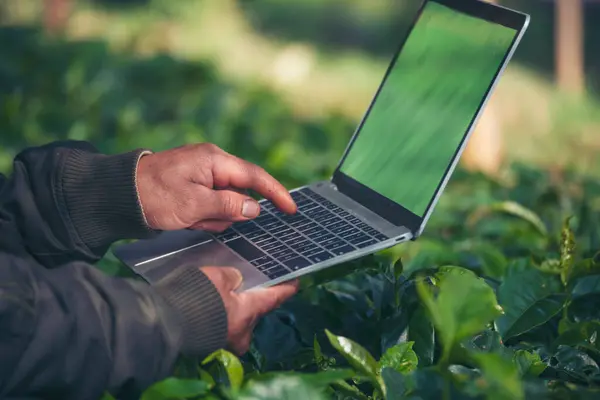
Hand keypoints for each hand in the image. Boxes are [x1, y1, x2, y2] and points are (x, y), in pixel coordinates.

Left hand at [136, 143, 296, 231]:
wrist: (117, 195)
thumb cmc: (154, 196)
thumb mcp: (194, 205)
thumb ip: (228, 205)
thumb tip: (255, 208)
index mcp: (214, 160)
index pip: (254, 176)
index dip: (276, 193)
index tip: (291, 209)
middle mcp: (211, 163)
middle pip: (238, 192)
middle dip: (227, 212)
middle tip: (203, 220)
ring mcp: (201, 174)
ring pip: (223, 202)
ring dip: (211, 217)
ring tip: (188, 219)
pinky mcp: (192, 185)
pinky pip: (209, 204)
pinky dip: (202, 216)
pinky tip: (185, 218)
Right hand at [201, 266, 298, 354]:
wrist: (165, 323)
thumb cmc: (196, 298)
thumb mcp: (218, 277)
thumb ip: (233, 276)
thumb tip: (236, 279)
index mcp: (250, 313)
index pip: (276, 298)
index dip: (287, 287)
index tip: (296, 281)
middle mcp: (243, 331)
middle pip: (256, 311)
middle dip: (252, 298)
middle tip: (250, 281)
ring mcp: (227, 341)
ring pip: (238, 320)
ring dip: (235, 307)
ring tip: (226, 291)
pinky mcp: (212, 344)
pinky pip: (223, 326)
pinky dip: (222, 315)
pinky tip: (213, 304)